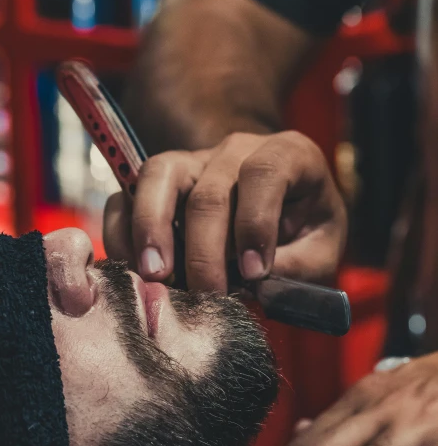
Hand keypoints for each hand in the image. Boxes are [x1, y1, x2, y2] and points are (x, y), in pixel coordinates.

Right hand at [103, 131, 346, 291]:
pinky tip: (133, 269)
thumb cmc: (305, 231)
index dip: (255, 224)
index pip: (264, 173)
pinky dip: (123, 232)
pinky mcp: (159, 183)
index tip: (254, 273)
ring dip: (151, 228)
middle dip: (203, 251)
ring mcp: (192, 161)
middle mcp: (236, 150)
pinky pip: (127, 195)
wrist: (281, 215)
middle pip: (209, 192)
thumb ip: (299, 266)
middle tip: (205, 295)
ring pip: (158, 177)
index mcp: (288, 155)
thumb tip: (254, 283)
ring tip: (154, 274)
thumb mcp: (321, 249)